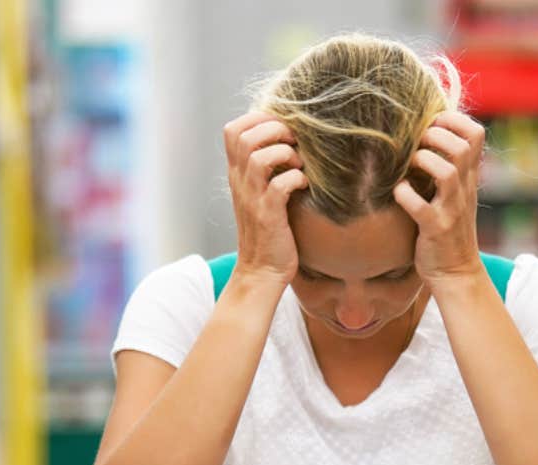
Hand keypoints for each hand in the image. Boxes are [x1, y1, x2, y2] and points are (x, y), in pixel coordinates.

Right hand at [224, 111, 308, 284]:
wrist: (262, 271)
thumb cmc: (269, 232)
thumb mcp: (260, 195)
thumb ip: (264, 170)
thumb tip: (286, 142)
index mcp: (237, 175)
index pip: (232, 130)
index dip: (258, 119)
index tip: (281, 129)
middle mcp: (240, 183)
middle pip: (244, 136)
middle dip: (274, 130)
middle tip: (294, 143)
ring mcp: (253, 199)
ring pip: (259, 157)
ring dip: (285, 154)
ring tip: (299, 165)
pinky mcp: (268, 216)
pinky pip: (279, 185)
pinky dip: (296, 179)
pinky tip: (304, 186)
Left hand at [392, 111, 485, 289]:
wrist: (456, 273)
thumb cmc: (447, 231)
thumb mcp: (454, 195)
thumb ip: (448, 169)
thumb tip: (424, 138)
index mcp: (468, 178)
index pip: (476, 134)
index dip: (453, 120)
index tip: (431, 124)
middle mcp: (464, 190)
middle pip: (462, 147)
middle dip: (435, 135)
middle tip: (416, 144)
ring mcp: (451, 210)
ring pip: (446, 172)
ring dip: (422, 161)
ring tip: (409, 166)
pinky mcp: (435, 230)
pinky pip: (420, 207)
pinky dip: (404, 195)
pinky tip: (398, 193)